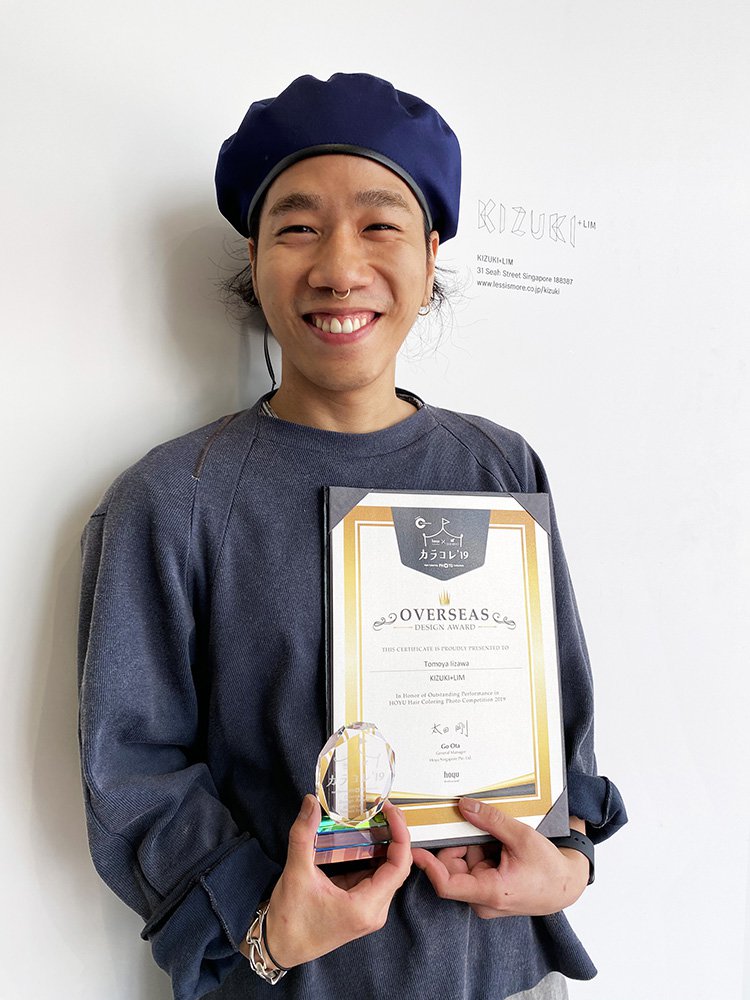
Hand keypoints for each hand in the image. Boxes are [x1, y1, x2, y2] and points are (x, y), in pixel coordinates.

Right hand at [263, 796, 411, 967]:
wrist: (279, 947)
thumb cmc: (289, 920)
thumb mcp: (296, 874)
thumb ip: (303, 836)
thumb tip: (310, 804)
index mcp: (365, 907)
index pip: (399, 866)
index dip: (400, 835)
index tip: (389, 811)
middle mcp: (373, 911)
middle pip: (397, 867)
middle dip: (393, 835)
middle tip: (381, 810)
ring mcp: (368, 910)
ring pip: (387, 871)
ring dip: (383, 844)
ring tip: (373, 818)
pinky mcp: (359, 906)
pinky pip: (374, 876)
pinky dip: (371, 855)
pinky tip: (361, 838)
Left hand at [412, 799, 588, 918]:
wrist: (566, 887)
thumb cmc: (549, 869)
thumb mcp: (522, 837)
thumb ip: (491, 820)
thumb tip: (464, 805)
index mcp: (489, 892)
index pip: (446, 884)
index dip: (427, 864)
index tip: (415, 847)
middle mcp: (482, 900)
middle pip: (452, 869)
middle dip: (458, 844)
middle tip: (473, 824)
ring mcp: (484, 897)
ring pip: (462, 866)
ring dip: (472, 847)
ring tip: (495, 838)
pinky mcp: (487, 892)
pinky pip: (473, 869)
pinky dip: (479, 853)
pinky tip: (497, 845)